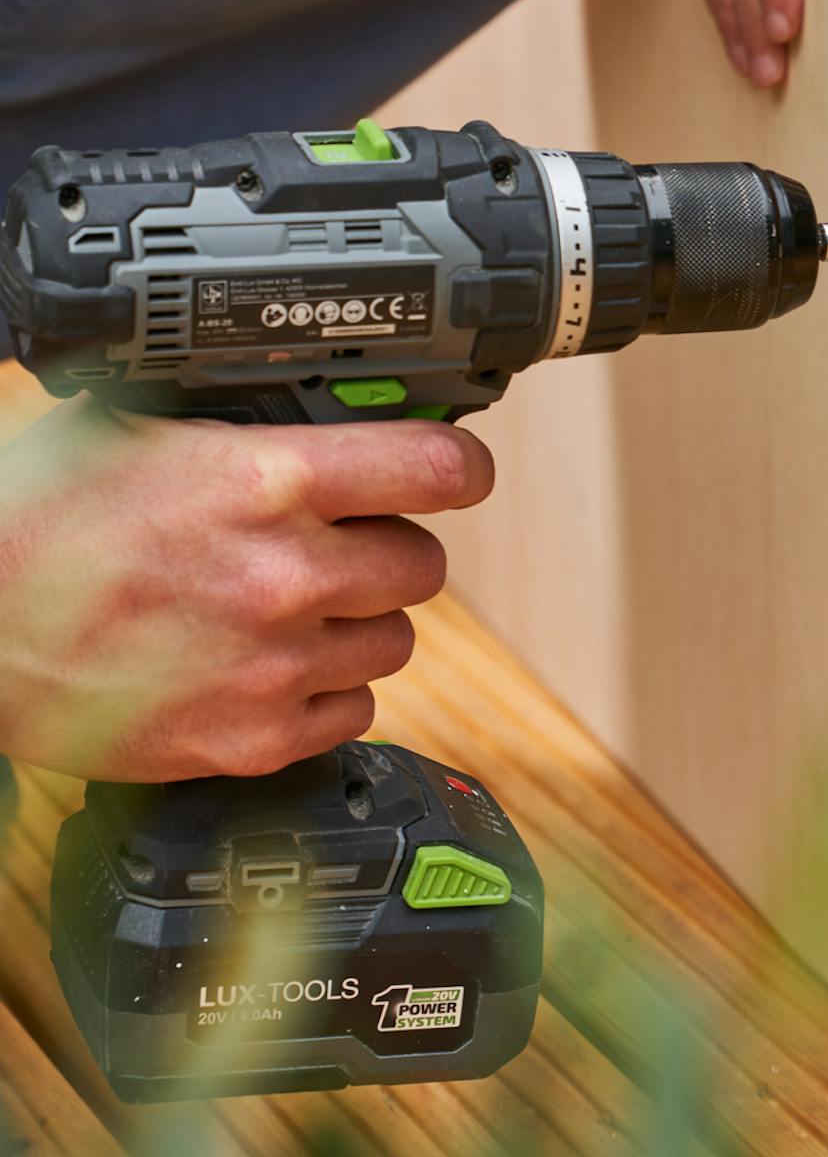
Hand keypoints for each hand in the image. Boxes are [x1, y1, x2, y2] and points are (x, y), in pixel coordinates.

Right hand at [0, 401, 492, 779]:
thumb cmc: (38, 523)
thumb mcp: (146, 433)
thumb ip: (258, 432)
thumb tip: (346, 416)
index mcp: (267, 482)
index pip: (438, 469)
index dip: (457, 470)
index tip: (456, 475)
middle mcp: (286, 574)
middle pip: (424, 564)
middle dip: (386, 550)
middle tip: (335, 548)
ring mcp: (275, 665)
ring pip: (395, 640)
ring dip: (358, 624)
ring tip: (287, 611)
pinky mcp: (254, 740)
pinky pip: (355, 711)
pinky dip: (324, 693)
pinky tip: (268, 666)